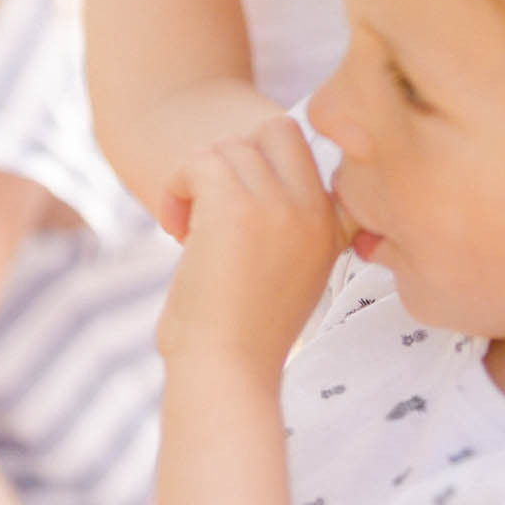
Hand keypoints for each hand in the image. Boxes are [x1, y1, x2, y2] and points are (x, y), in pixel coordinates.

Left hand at [158, 115, 344, 382]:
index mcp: (331, 226)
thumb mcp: (291, 274)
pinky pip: (199, 161)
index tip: (235, 208)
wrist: (225, 373)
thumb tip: (255, 163)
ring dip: (197, 179)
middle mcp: (314, 210)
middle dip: (235, 159)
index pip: (307, 149)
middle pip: (274, 130)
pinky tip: (173, 227)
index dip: (266, 164)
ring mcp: (279, 204)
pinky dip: (176, 186)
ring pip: (229, 146)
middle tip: (210, 210)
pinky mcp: (236, 204)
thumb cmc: (243, 334)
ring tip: (186, 228)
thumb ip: (291, 225)